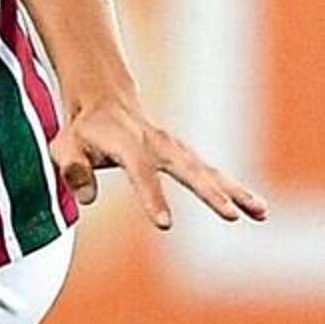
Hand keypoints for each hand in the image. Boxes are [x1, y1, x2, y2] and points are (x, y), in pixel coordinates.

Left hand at [51, 97, 267, 231]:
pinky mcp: (184, 155)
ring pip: (207, 170)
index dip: (152, 197)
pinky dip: (234, 188)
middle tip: (230, 215)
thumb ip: (72, 170)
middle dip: (210, 192)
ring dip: (235, 190)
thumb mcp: (63, 147)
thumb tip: (86, 197)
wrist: (103, 99)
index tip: (165, 224)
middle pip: (187, 169)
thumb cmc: (81, 131)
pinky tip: (257, 208)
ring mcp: (174, 148)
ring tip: (261, 213)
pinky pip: (211, 172)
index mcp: (126, 143)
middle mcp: (156, 144)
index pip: (140, 172)